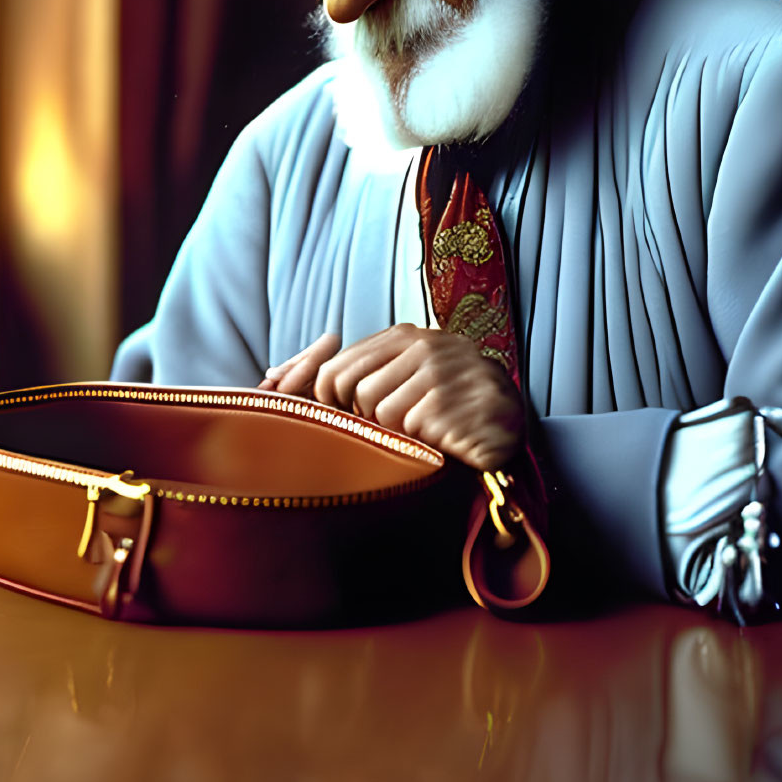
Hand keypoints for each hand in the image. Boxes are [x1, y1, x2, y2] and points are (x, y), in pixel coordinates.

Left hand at [259, 325, 523, 471]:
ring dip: (396, 436)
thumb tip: (272, 371)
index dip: (333, 404)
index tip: (352, 421)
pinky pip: (409, 430)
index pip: (336, 369)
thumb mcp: (401, 376)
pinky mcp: (452, 403)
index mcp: (403, 336)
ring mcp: (440, 371)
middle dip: (366, 421)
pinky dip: (419, 445)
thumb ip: (353, 371)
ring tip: (422, 434)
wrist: (508, 421)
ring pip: (379, 413)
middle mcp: (422, 345)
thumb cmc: (445, 403)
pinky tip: (439, 440)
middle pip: (353, 391)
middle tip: (396, 430)